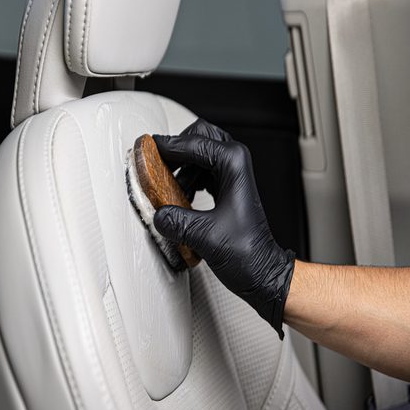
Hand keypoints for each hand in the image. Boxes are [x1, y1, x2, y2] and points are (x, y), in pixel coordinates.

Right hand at [153, 122, 294, 337]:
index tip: (147, 148)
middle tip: (155, 161)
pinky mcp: (226, 188)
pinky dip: (185, 178)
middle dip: (175, 148)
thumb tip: (157, 213)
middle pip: (199, 136)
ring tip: (164, 186)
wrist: (263, 272)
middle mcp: (235, 164)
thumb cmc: (248, 254)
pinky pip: (200, 171)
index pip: (193, 143)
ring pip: (198, 153)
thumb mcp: (204, 236)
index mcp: (234, 164)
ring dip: (179, 166)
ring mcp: (231, 175)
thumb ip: (176, 221)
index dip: (167, 145)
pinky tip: (176, 197)